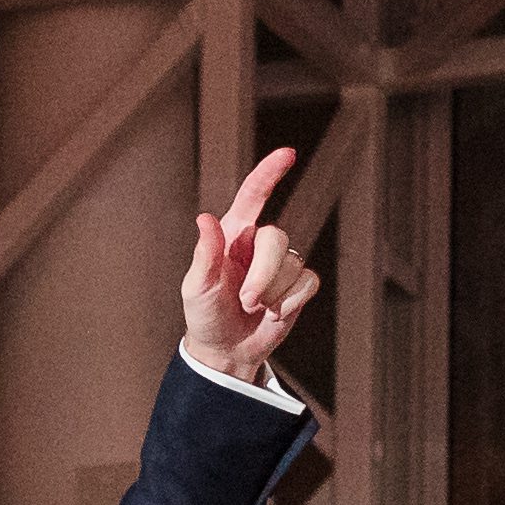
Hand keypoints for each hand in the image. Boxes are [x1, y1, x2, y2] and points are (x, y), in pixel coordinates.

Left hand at [180, 151, 316, 383]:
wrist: (225, 350)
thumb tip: (205, 219)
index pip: (254, 195)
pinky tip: (275, 313)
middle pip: (277, 238)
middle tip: (244, 301)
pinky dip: (291, 301)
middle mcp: (259, 244)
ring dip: (273, 293)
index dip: (270, 172)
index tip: (288, 153)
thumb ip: (204, 254)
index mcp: (233, 234)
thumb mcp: (196, 287)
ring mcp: (281, 265)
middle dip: (263, 274)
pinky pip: (308, 282)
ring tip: (253, 309)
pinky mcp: (297, 286)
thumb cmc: (205, 315)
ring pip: (294, 263)